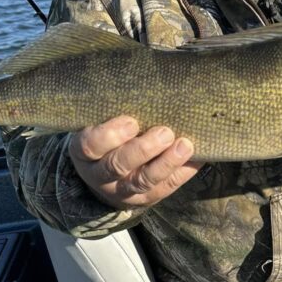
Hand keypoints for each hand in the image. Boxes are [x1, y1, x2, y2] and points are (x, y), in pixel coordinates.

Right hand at [69, 115, 201, 209]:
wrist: (106, 175)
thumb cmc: (106, 137)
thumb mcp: (98, 124)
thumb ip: (112, 110)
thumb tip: (145, 83)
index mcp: (84, 153)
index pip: (90, 146)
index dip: (110, 135)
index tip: (131, 122)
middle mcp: (100, 175)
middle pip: (118, 165)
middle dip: (142, 149)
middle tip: (164, 132)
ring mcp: (122, 191)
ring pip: (142, 181)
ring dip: (166, 163)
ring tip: (184, 145)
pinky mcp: (146, 199)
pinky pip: (165, 188)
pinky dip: (183, 172)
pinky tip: (198, 158)